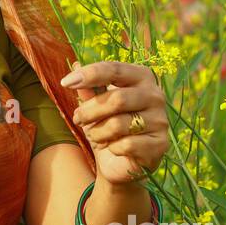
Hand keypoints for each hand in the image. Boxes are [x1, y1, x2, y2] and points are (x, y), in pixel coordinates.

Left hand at [61, 60, 169, 185]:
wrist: (121, 161)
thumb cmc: (107, 125)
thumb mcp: (96, 104)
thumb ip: (89, 87)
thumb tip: (76, 63)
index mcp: (141, 77)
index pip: (114, 69)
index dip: (89, 74)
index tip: (65, 83)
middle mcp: (155, 95)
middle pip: (116, 99)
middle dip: (89, 111)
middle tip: (77, 119)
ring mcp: (160, 120)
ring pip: (118, 124)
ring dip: (97, 133)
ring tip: (94, 136)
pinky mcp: (160, 144)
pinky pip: (126, 145)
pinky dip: (111, 148)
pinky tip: (111, 148)